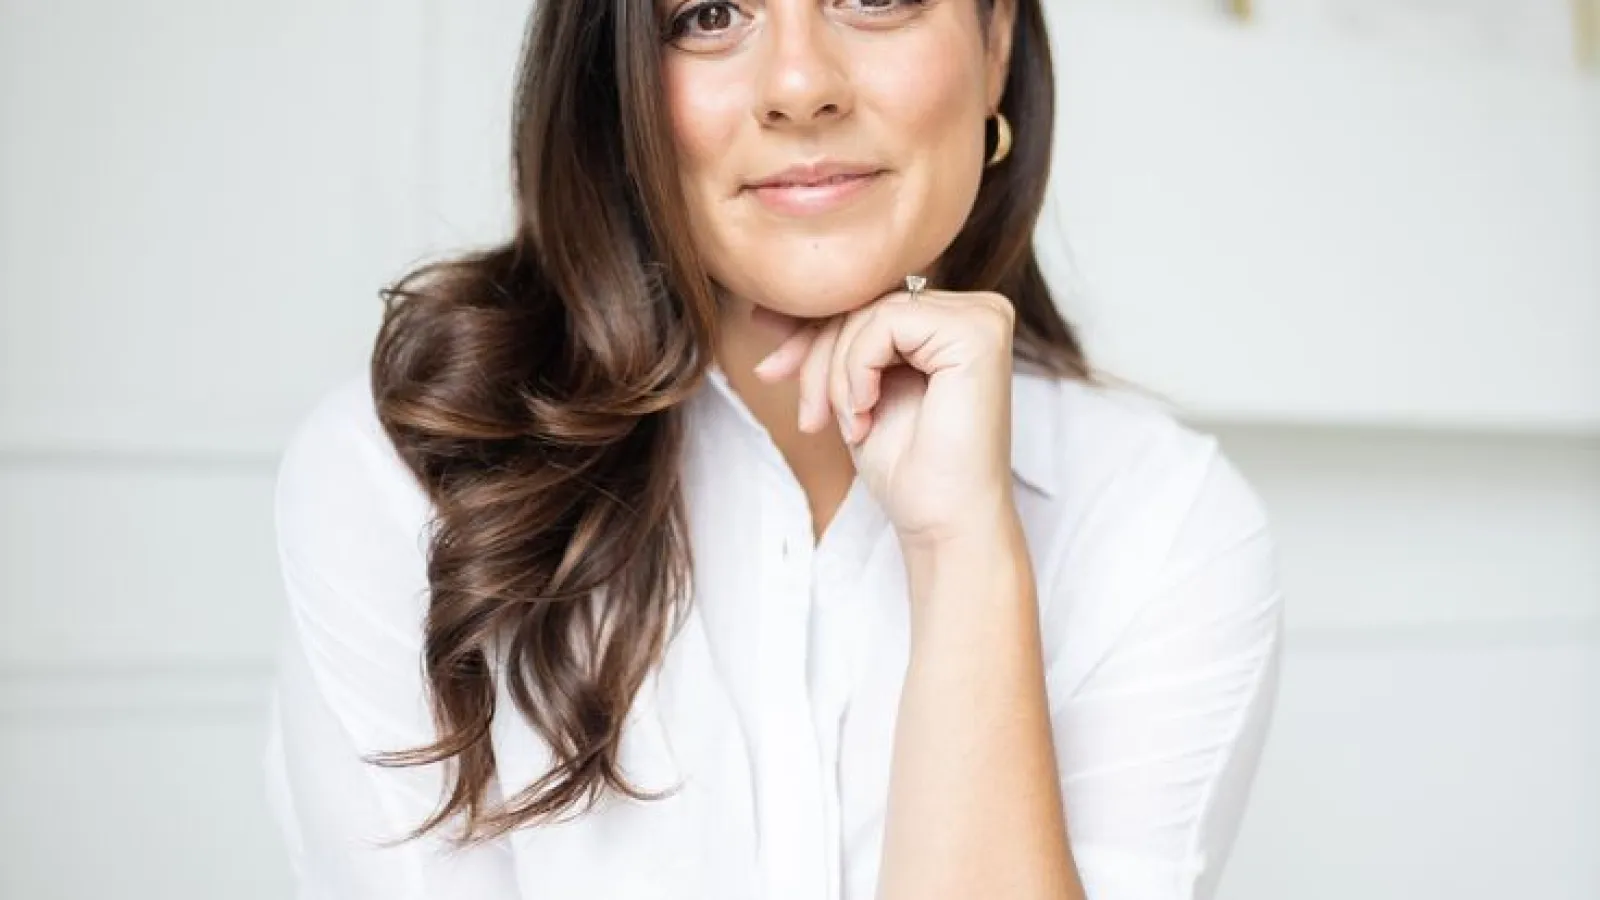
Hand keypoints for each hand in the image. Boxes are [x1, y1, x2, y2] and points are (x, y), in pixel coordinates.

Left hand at [751, 283, 1018, 548]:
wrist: (941, 522)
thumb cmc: (906, 466)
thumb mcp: (849, 389)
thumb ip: (823, 341)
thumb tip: (765, 308)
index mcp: (953, 319)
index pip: (866, 300)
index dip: (812, 335)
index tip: (771, 371)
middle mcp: (976, 310)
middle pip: (866, 302)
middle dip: (819, 359)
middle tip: (810, 417)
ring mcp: (982, 317)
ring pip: (869, 312)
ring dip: (836, 375)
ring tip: (847, 425)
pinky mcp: (978, 332)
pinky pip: (885, 322)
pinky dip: (857, 370)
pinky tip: (865, 414)